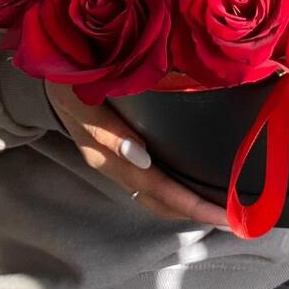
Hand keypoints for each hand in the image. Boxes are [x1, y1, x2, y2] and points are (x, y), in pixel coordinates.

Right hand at [43, 80, 231, 228]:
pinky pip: (150, 183)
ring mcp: (114, 162)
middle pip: (160, 200)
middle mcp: (113, 164)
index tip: (223, 212)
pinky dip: (175, 192)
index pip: (157, 187)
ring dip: (189, 206)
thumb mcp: (81, 97)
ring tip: (225, 210)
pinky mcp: (118, 154)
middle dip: (198, 212)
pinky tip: (195, 187)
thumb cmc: (70, 78)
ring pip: (156, 197)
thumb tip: (142, 157)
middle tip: (238, 219)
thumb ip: (107, 131)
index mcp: (105, 153)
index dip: (190, 202)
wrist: (50, 69)